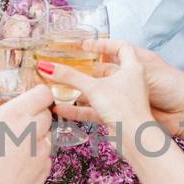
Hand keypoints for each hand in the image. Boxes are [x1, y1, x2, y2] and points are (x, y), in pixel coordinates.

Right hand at [0, 85, 52, 183]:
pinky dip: (36, 160)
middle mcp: (32, 130)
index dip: (39, 97)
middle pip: (47, 116)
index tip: (31, 102)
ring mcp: (41, 151)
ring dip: (35, 140)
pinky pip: (45, 159)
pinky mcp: (44, 170)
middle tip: (17, 129)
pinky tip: (17, 168)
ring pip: (47, 138)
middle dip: (36, 119)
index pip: (43, 94)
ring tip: (13, 152)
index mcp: (13, 115)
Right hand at [37, 45, 155, 132]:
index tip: (86, 45)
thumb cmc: (125, 109)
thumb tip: (48, 67)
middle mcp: (130, 82)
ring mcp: (123, 100)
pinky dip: (80, 108)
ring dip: (81, 90)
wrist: (136, 139)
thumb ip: (70, 77)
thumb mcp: (94, 87)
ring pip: (99, 90)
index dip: (104, 44)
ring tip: (61, 87)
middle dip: (87, 69)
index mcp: (133, 68)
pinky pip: (95, 108)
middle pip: (106, 70)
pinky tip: (61, 108)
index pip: (121, 47)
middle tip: (70, 65)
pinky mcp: (116, 116)